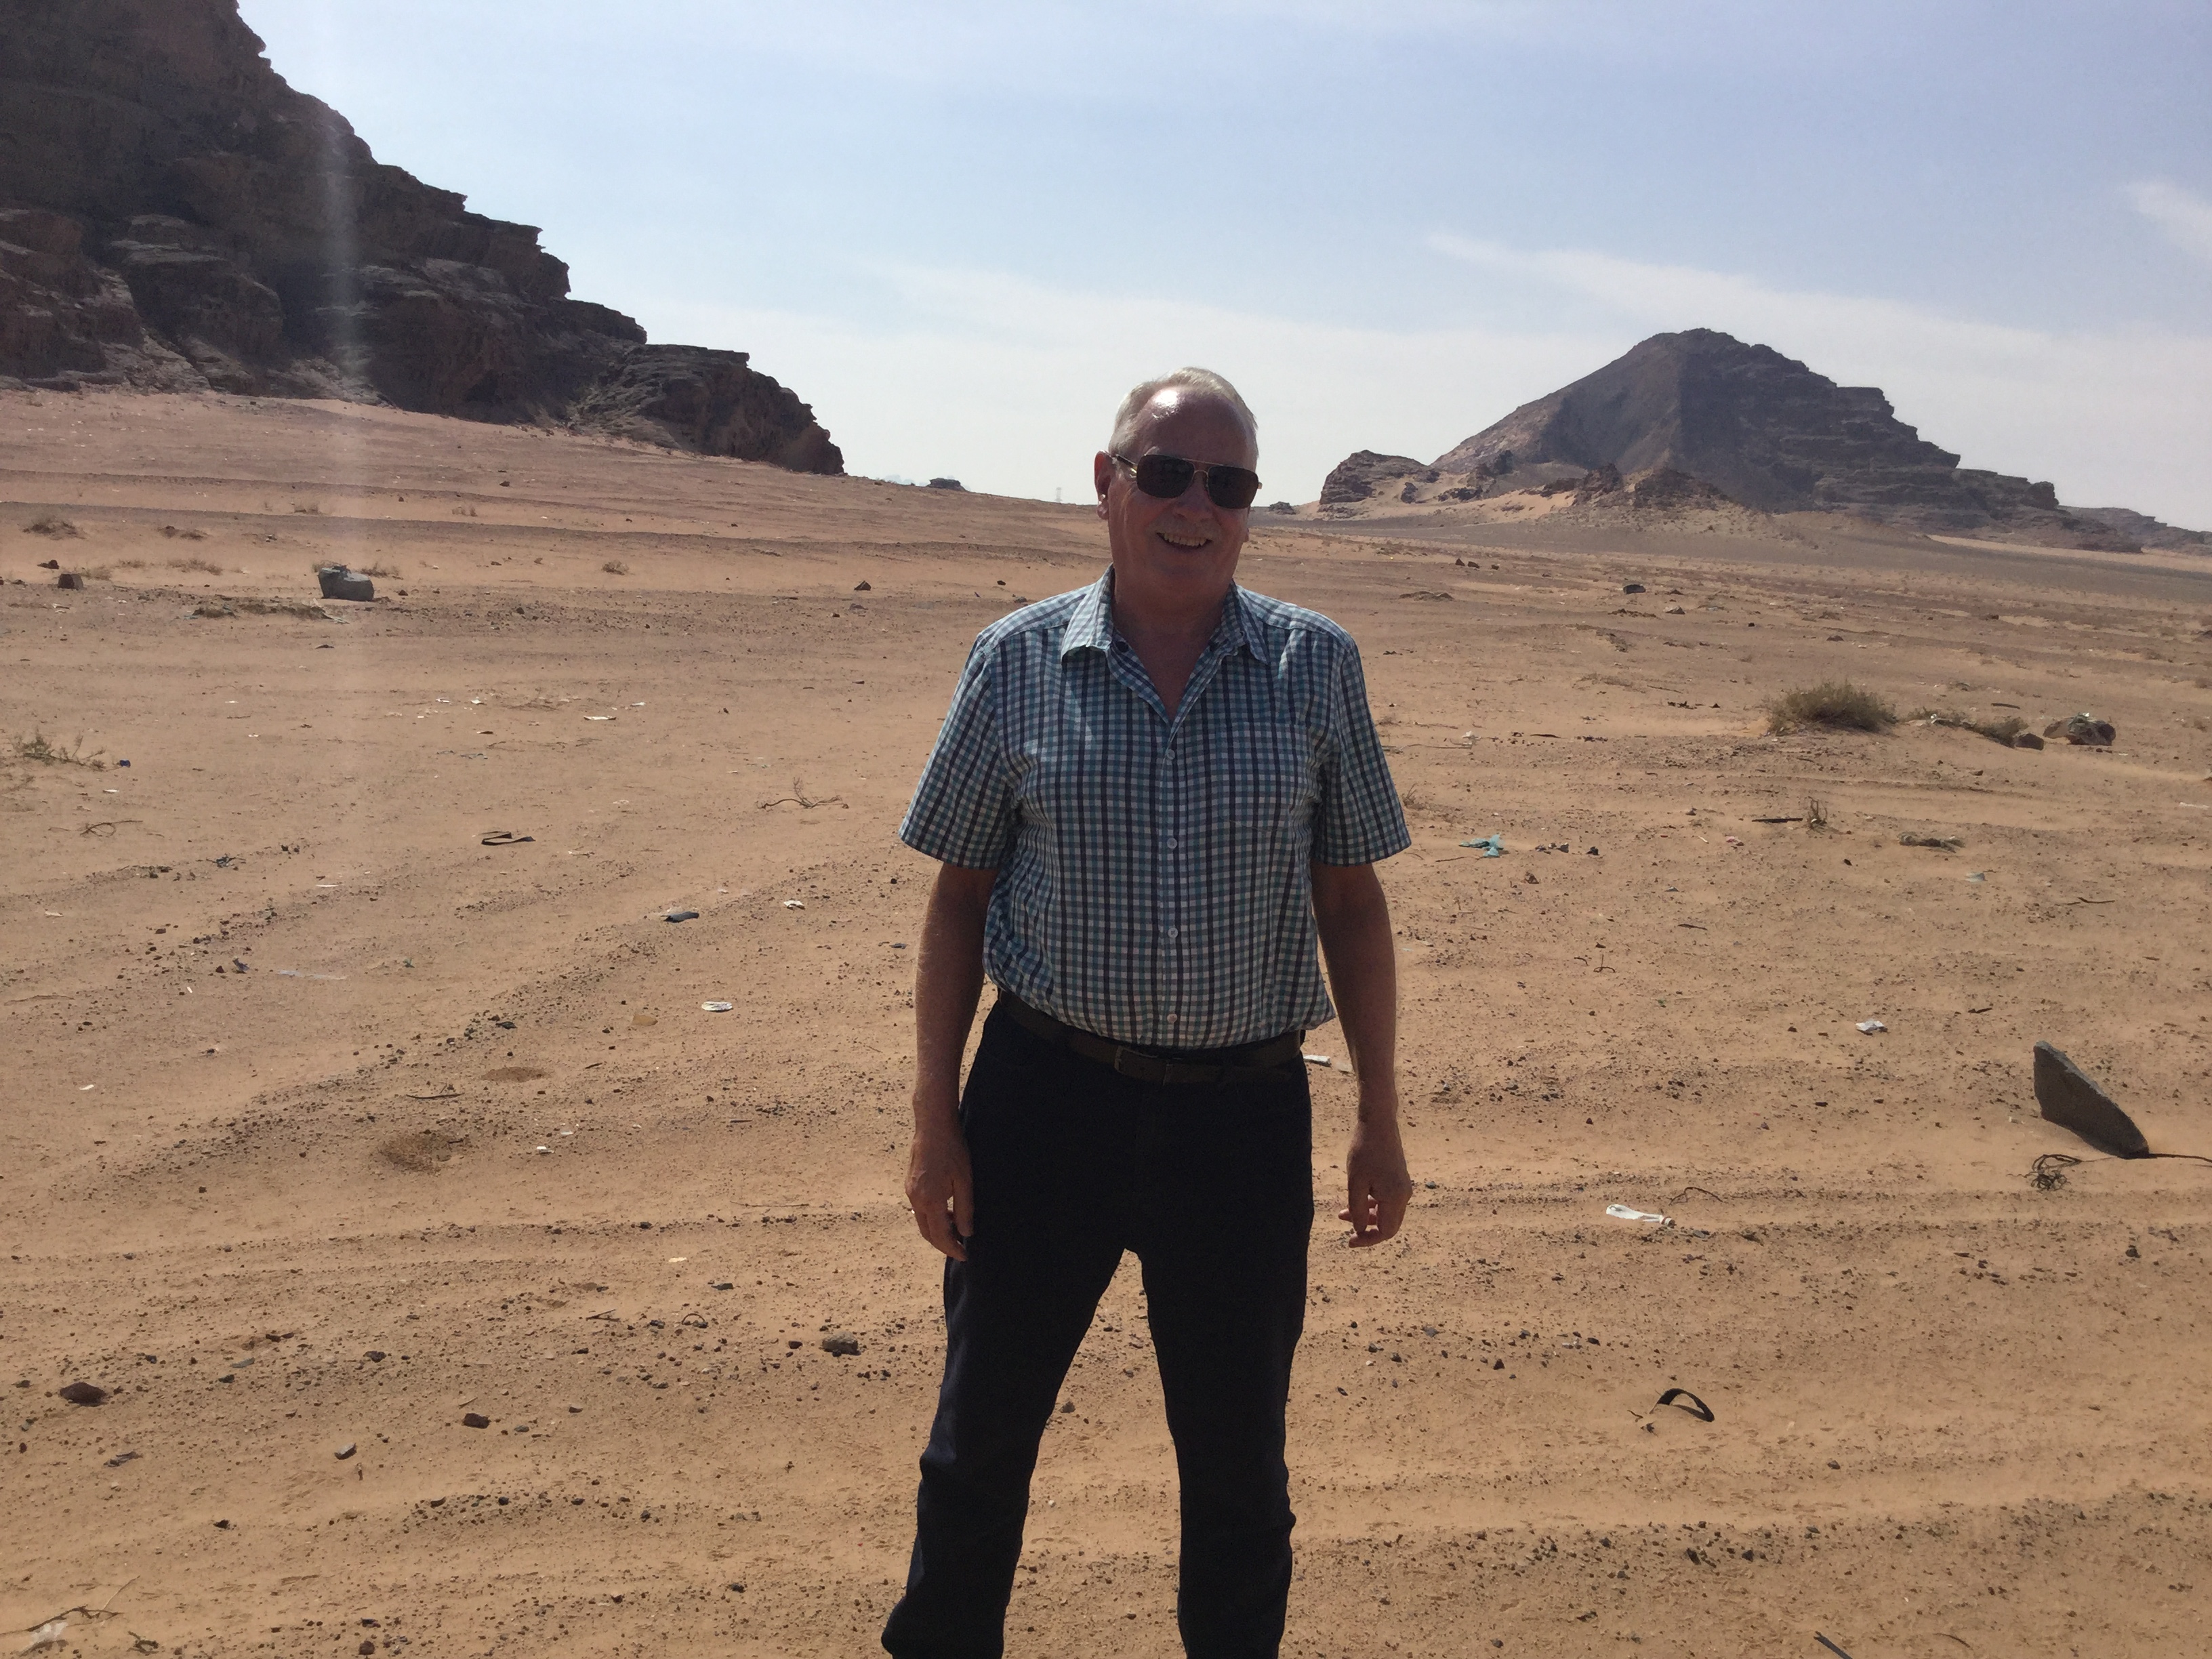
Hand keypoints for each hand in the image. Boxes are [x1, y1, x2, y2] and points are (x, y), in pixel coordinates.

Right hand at [905, 1109, 973, 1261]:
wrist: (933, 1126)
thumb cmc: (952, 1151)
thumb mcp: (964, 1181)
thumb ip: (964, 1210)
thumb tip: (966, 1233)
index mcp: (930, 1201)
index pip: (940, 1236)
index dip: (952, 1249)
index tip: (964, 1255)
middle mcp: (916, 1199)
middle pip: (927, 1233)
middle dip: (943, 1244)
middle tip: (960, 1249)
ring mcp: (910, 1191)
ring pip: (921, 1221)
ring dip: (936, 1231)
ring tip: (955, 1232)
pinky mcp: (910, 1184)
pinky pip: (919, 1209)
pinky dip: (931, 1218)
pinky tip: (945, 1212)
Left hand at [1340, 1112, 1411, 1246]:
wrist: (1378, 1123)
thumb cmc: (1364, 1150)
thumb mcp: (1355, 1182)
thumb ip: (1357, 1209)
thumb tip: (1359, 1230)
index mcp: (1396, 1197)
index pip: (1386, 1231)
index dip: (1368, 1240)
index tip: (1350, 1241)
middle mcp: (1404, 1195)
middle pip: (1388, 1224)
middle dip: (1366, 1229)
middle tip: (1346, 1230)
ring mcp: (1403, 1186)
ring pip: (1386, 1212)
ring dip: (1366, 1216)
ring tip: (1342, 1213)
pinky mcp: (1398, 1179)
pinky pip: (1386, 1200)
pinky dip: (1371, 1204)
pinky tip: (1354, 1201)